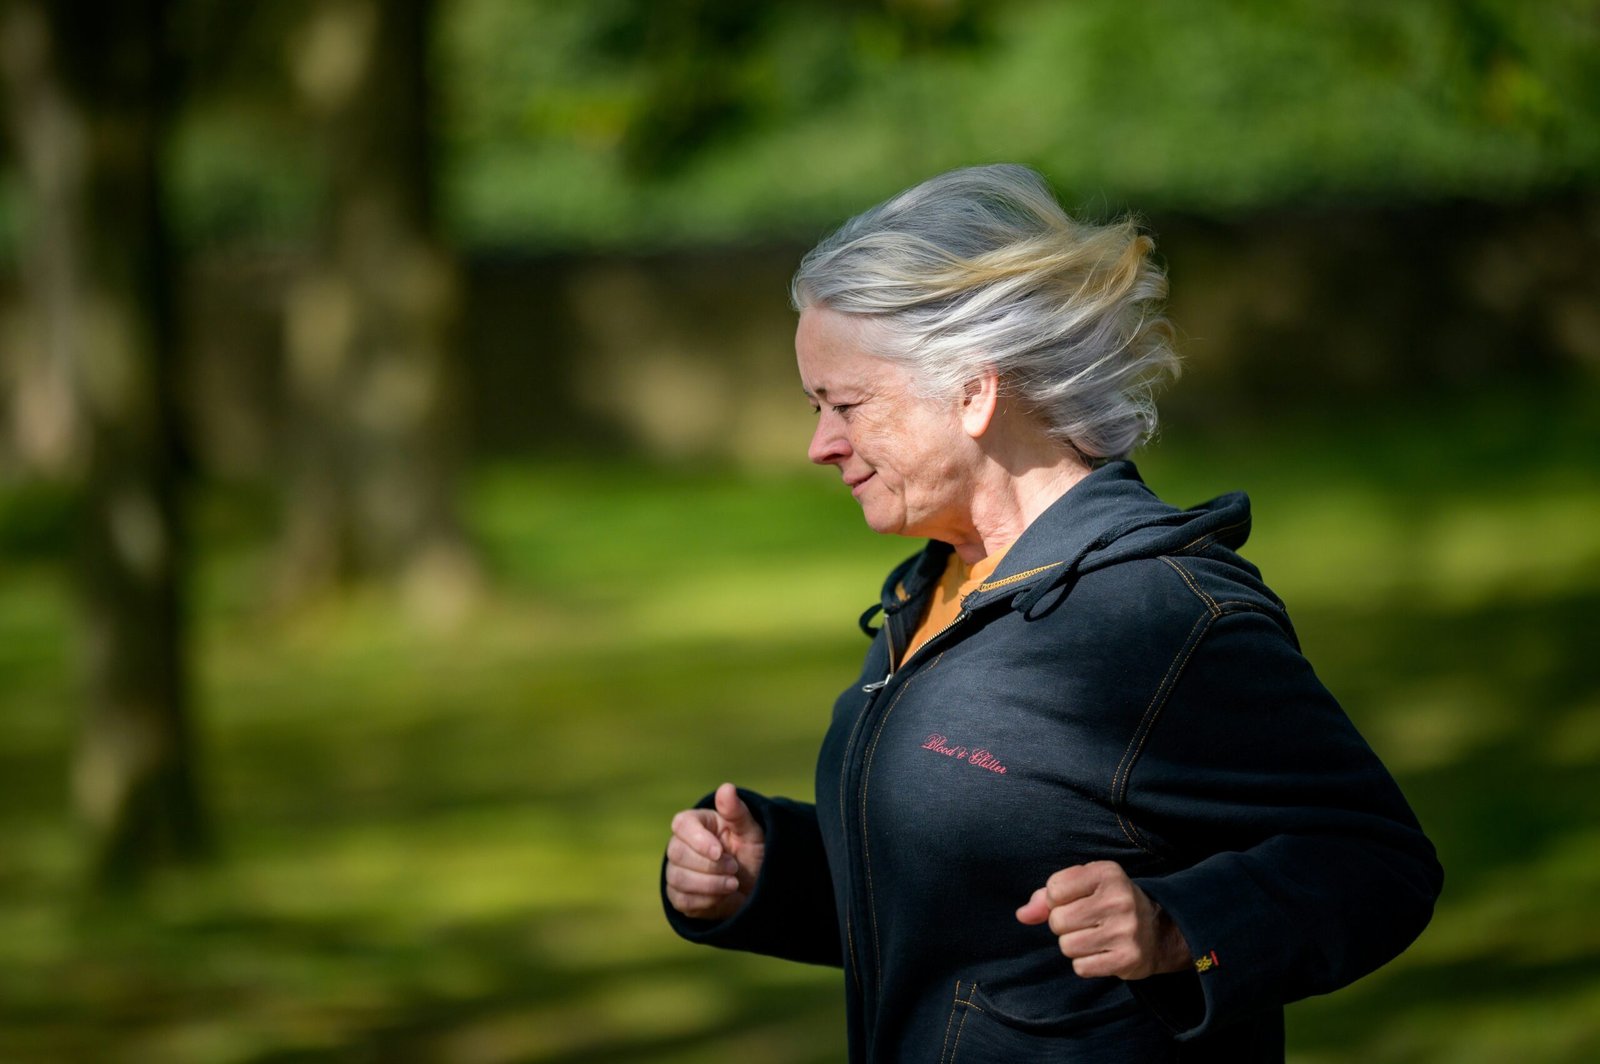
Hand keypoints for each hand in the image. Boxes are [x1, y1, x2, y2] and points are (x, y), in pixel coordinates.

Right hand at [664, 782, 765, 920]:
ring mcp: (676, 871)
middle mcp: (679, 845)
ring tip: (733, 884)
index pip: (682, 825)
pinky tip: (722, 896)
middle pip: (678, 853)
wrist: (754, 885)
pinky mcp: (678, 896)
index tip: (720, 851)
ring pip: (678, 878)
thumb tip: (726, 787)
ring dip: (710, 884)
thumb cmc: (750, 851)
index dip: (698, 839)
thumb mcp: (750, 831)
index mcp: (695, 823)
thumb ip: (736, 811)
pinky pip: (682, 900)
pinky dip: (705, 901)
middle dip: (710, 865)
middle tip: (735, 868)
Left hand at [1016, 861, 1189, 979]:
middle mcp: (1119, 899)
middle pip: (1058, 920)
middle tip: (1085, 922)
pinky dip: (1085, 964)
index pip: (1054, 889)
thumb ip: (1046, 897)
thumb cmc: (1108, 903)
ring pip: (1067, 946)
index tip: (1074, 901)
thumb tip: (1022, 915)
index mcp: (1106, 873)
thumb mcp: (1082, 887)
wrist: (1157, 930)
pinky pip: (1081, 967)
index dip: (1055, 900)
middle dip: (1063, 925)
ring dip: (1073, 945)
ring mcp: (1126, 930)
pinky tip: (1101, 953)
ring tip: (1093, 937)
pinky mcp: (1128, 958)